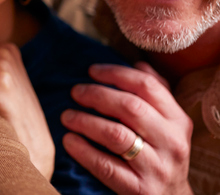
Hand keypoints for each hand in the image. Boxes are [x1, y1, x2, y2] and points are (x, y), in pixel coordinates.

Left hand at [61, 62, 191, 193]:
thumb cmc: (160, 154)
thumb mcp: (167, 125)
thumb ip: (155, 95)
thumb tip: (138, 64)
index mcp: (177, 121)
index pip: (147, 86)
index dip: (116, 73)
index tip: (91, 71)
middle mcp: (172, 142)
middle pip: (130, 107)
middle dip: (97, 95)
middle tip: (75, 92)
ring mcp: (157, 167)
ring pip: (116, 135)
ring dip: (85, 121)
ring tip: (67, 116)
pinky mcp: (140, 190)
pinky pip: (106, 166)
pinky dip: (83, 150)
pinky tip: (69, 141)